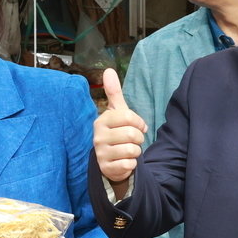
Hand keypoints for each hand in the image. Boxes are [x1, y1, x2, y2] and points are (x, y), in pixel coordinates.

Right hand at [92, 68, 146, 190]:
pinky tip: (124, 161)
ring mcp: (101, 153)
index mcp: (102, 120)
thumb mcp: (116, 113)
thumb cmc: (116, 132)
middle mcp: (98, 136)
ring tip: (128, 150)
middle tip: (133, 140)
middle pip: (132, 134)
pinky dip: (132, 164)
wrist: (109, 160)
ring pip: (132, 150)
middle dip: (139, 138)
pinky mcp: (106, 168)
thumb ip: (113, 93)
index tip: (138, 126)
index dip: (139, 123)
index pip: (128, 117)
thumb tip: (108, 70)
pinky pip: (129, 164)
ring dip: (136, 151)